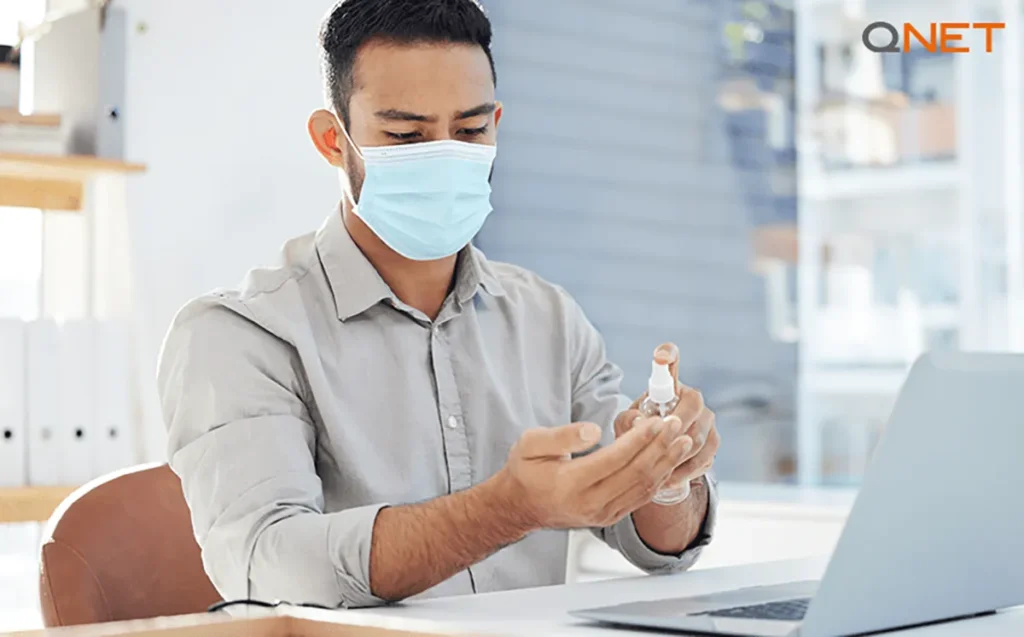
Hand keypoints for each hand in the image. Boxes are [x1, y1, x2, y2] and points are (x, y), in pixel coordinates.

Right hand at [495, 419, 693, 530]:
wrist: (521, 507)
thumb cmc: (525, 471)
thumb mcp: (529, 444)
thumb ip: (561, 436)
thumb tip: (594, 429)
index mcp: (569, 484)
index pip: (613, 459)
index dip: (639, 439)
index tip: (657, 420)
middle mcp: (589, 504)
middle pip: (635, 474)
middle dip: (660, 447)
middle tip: (676, 424)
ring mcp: (602, 514)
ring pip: (643, 488)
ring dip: (666, 462)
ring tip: (682, 440)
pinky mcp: (610, 517)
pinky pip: (640, 498)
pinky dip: (659, 478)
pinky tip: (670, 460)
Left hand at [615, 342, 719, 496]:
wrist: (656, 454)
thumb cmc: (639, 432)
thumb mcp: (626, 424)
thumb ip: (629, 421)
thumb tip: (642, 425)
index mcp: (669, 386)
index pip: (670, 361)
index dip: (667, 355)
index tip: (659, 356)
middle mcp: (693, 398)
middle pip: (693, 406)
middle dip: (674, 427)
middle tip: (656, 444)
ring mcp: (708, 420)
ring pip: (698, 436)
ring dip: (678, 454)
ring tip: (658, 468)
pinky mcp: (714, 442)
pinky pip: (704, 456)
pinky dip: (686, 470)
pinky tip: (669, 478)